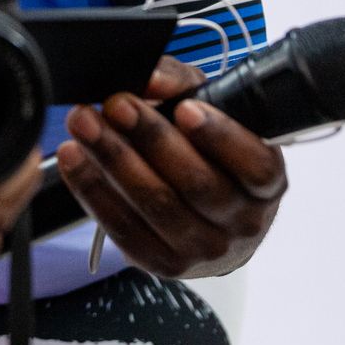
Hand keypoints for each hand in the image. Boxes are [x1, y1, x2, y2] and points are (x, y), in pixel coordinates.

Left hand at [55, 55, 286, 279]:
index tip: (185, 108)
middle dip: (150, 138)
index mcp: (268, 183)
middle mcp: (243, 222)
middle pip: (195, 182)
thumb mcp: (212, 110)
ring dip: (114, 160)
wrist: (213, 221)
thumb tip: (151, 79)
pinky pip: (124, 229)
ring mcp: (204, 250)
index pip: (253, 163)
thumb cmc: (214, 156)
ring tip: (85, 124)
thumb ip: (184, 85)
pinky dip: (94, 191)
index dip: (220, 136)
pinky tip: (76, 159)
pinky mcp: (164, 265)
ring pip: (156, 205)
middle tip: (116, 103)